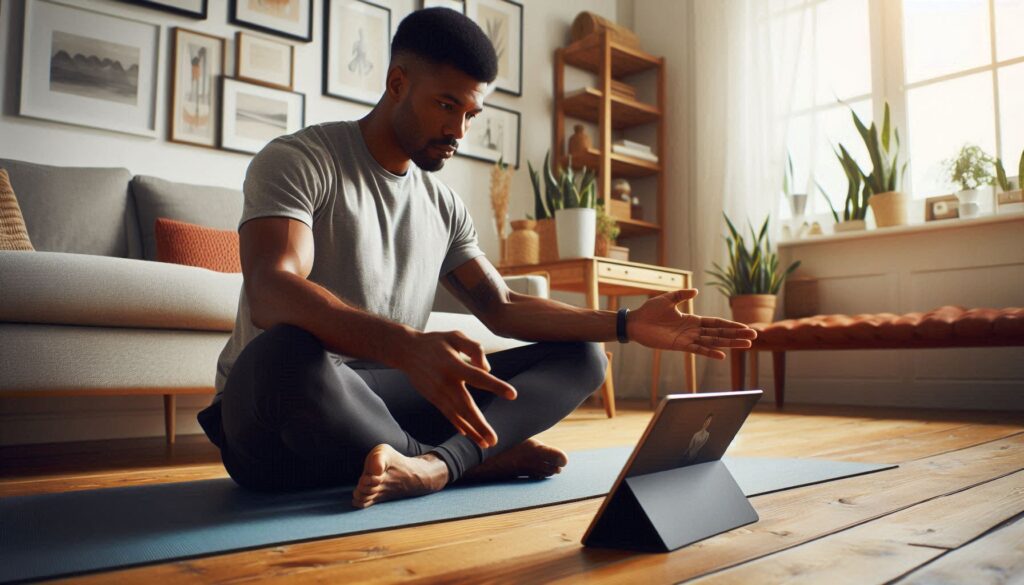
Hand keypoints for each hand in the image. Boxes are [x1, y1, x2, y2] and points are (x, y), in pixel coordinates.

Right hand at [398, 330, 516, 448]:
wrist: (406, 351)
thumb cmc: (437, 342)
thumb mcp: (456, 335)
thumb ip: (475, 348)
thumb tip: (488, 369)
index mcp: (453, 364)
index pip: (478, 377)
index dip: (495, 385)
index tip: (512, 394)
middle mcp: (446, 382)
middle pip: (466, 406)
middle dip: (480, 425)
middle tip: (494, 440)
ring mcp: (438, 393)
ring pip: (457, 415)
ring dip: (472, 431)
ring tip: (486, 444)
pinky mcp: (434, 398)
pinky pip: (448, 414)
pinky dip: (459, 425)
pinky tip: (469, 435)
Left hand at [628, 289, 756, 358]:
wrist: (635, 322)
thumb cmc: (649, 311)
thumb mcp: (667, 299)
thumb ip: (682, 295)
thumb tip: (696, 291)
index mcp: (692, 320)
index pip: (716, 322)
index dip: (731, 324)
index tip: (745, 327)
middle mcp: (693, 331)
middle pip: (720, 333)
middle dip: (736, 335)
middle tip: (754, 336)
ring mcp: (687, 339)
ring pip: (713, 342)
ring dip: (729, 343)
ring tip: (746, 345)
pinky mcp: (679, 345)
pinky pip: (697, 350)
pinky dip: (709, 352)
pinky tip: (722, 355)